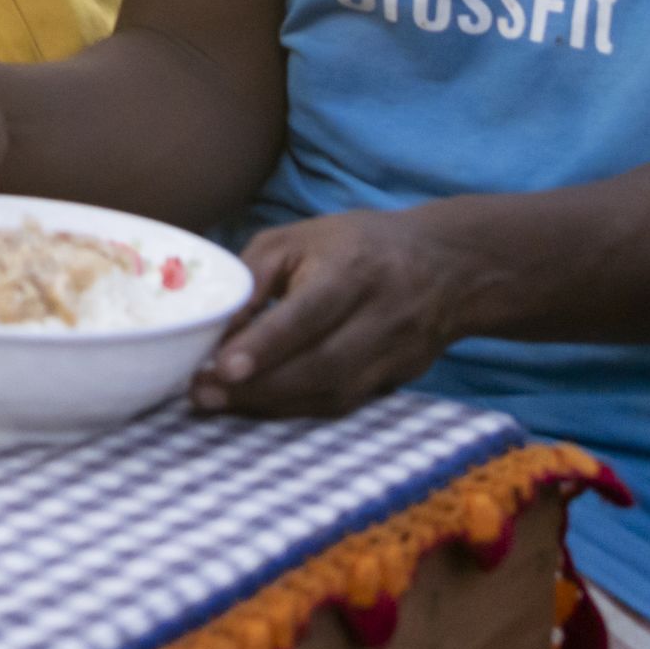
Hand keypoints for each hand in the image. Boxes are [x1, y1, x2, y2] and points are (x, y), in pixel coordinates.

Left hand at [193, 209, 481, 418]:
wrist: (448, 267)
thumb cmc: (356, 245)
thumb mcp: (298, 238)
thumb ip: (253, 275)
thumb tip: (213, 323)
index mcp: (355, 270)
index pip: (309, 314)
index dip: (267, 344)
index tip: (222, 366)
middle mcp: (382, 317)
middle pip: (320, 365)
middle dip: (257, 387)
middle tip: (201, 393)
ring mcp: (395, 355)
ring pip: (332, 393)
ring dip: (270, 404)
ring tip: (217, 403)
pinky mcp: (397, 381)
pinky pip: (343, 405)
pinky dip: (295, 410)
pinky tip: (257, 407)